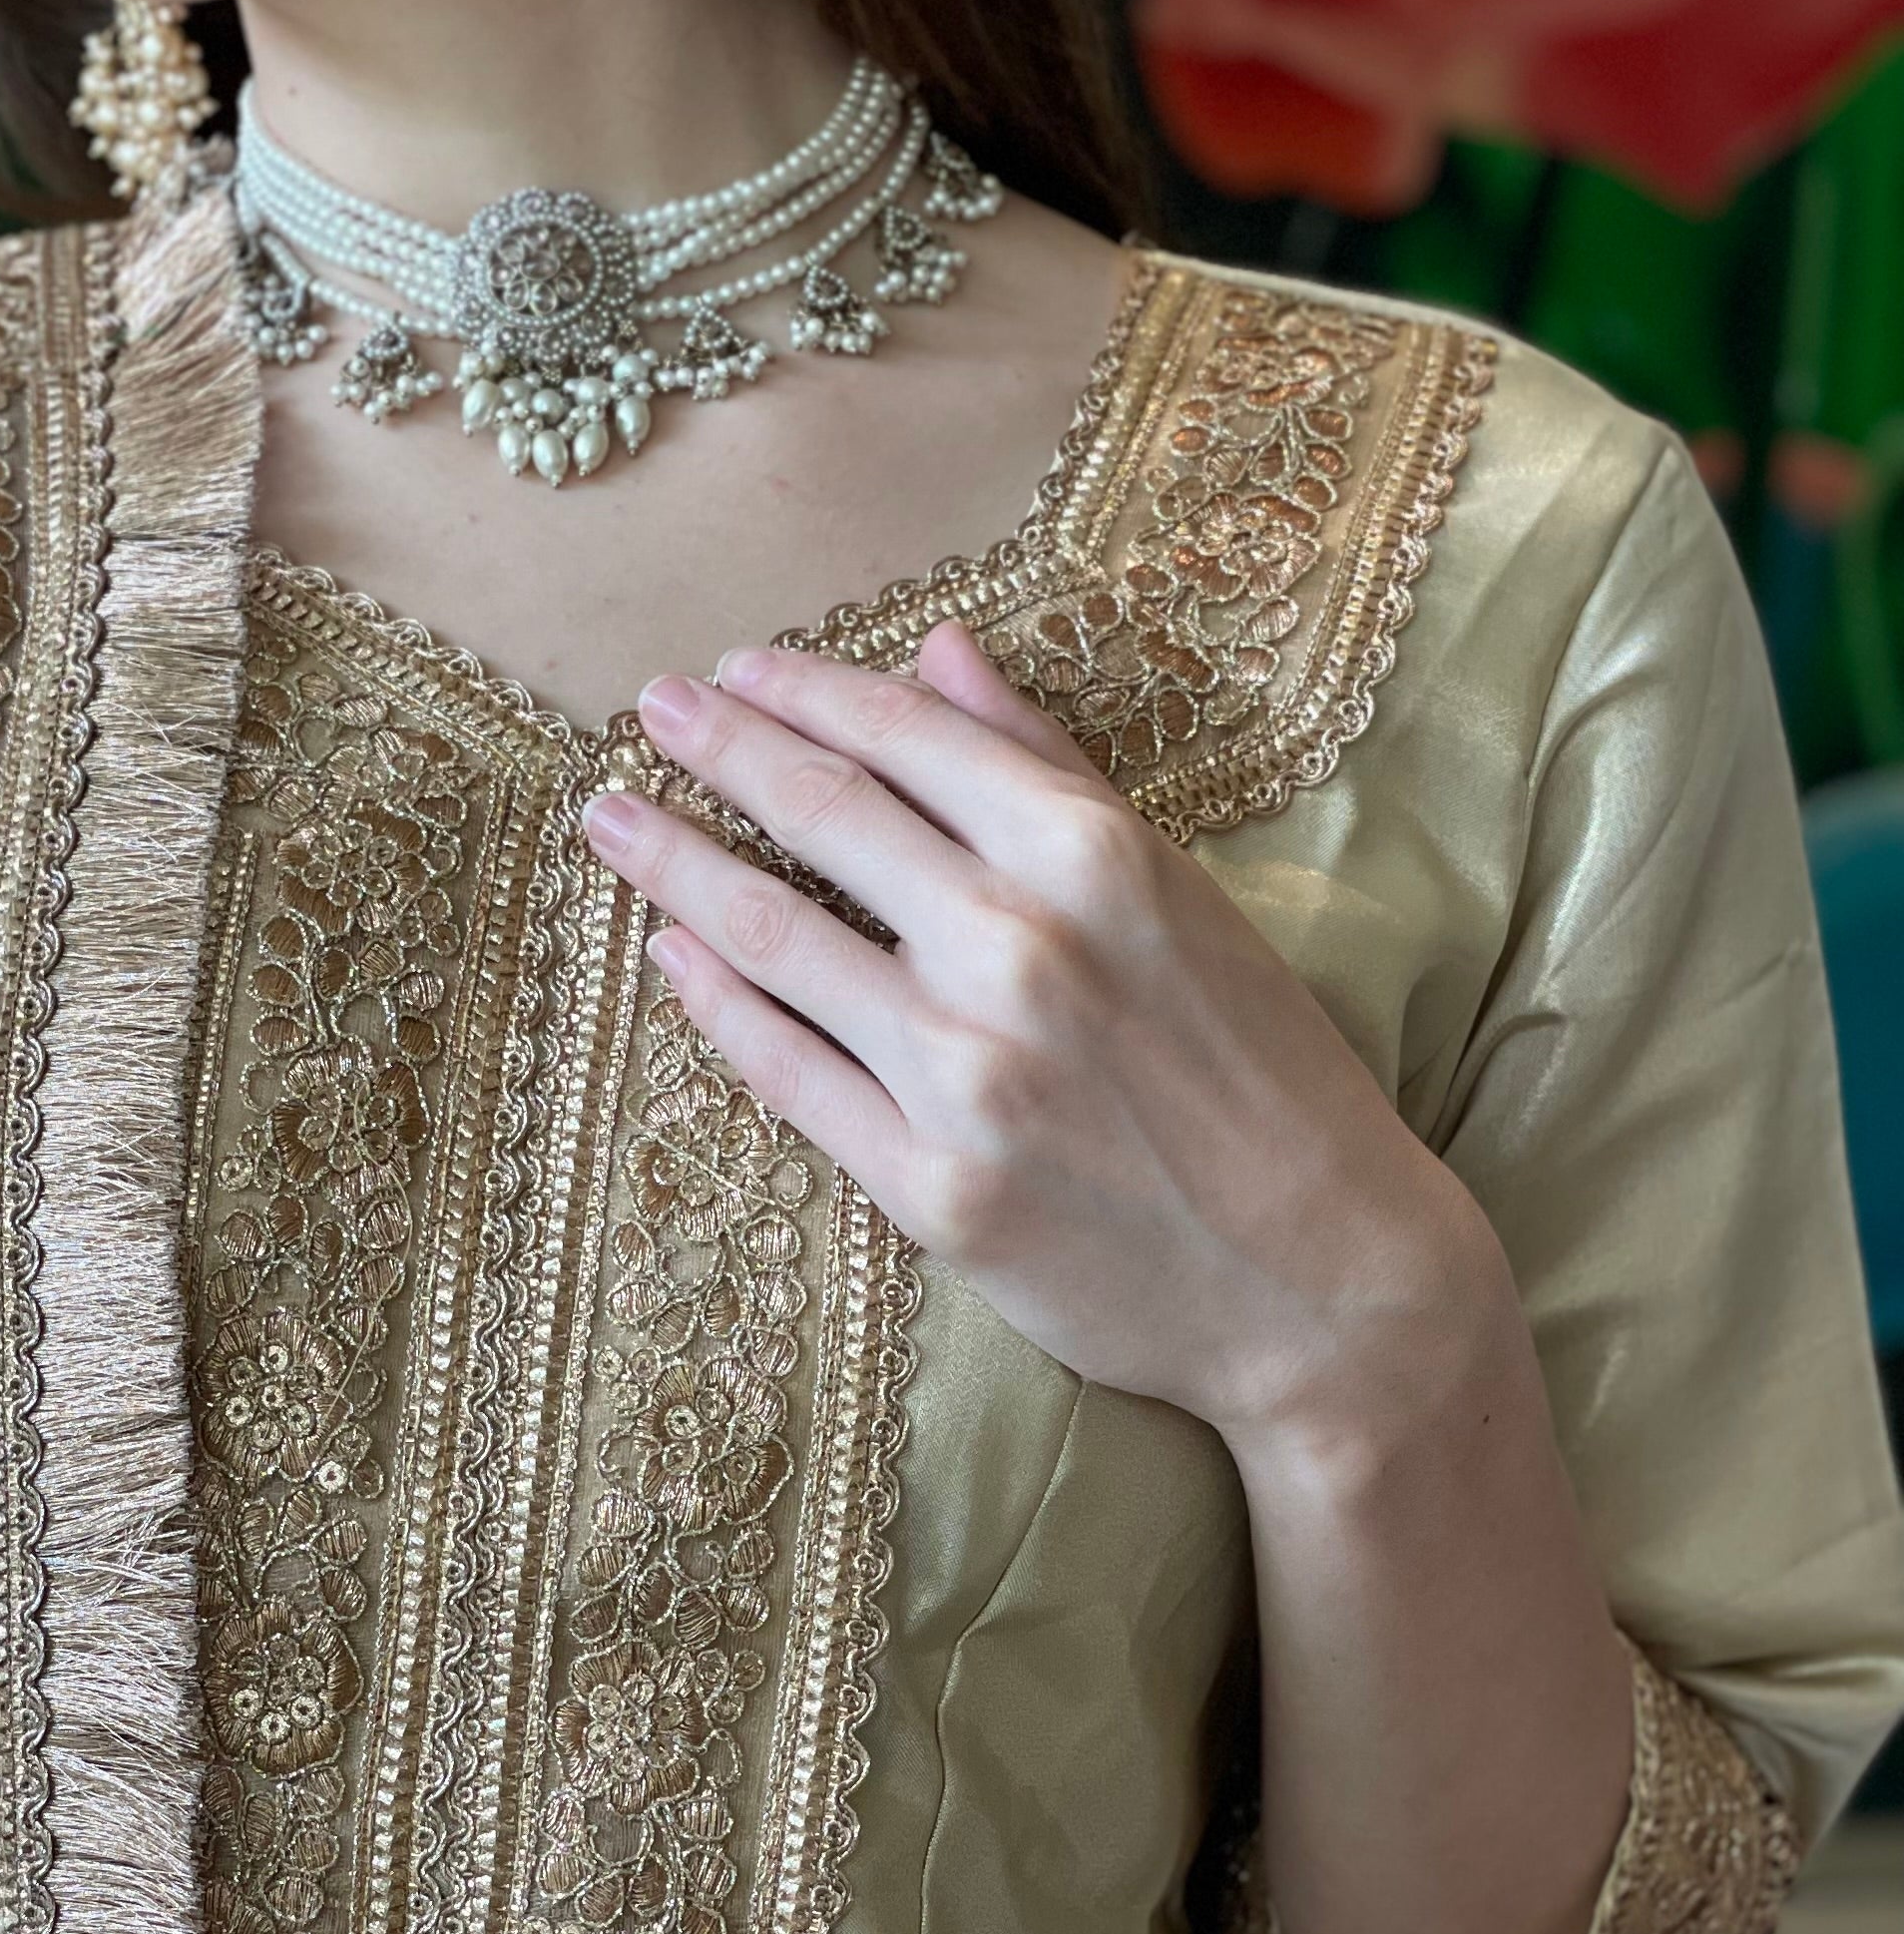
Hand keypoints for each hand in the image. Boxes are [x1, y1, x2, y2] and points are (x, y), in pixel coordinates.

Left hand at [583, 624, 1497, 1472]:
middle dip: (715, 753)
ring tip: (610, 822)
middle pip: (821, 820)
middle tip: (644, 712)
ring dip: (674, 866)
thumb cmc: (1265, 1077)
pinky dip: (717, 1006)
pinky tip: (670, 955)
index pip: (907, 743)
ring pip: (775, 939)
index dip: (800, 696)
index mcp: (1091, 857)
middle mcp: (1019, 948)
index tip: (728, 672)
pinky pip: (789, 1076)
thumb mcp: (1180, 896)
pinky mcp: (932, 1188)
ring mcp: (966, 1073)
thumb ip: (1050, 774)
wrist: (1322, 1277)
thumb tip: (942, 655)